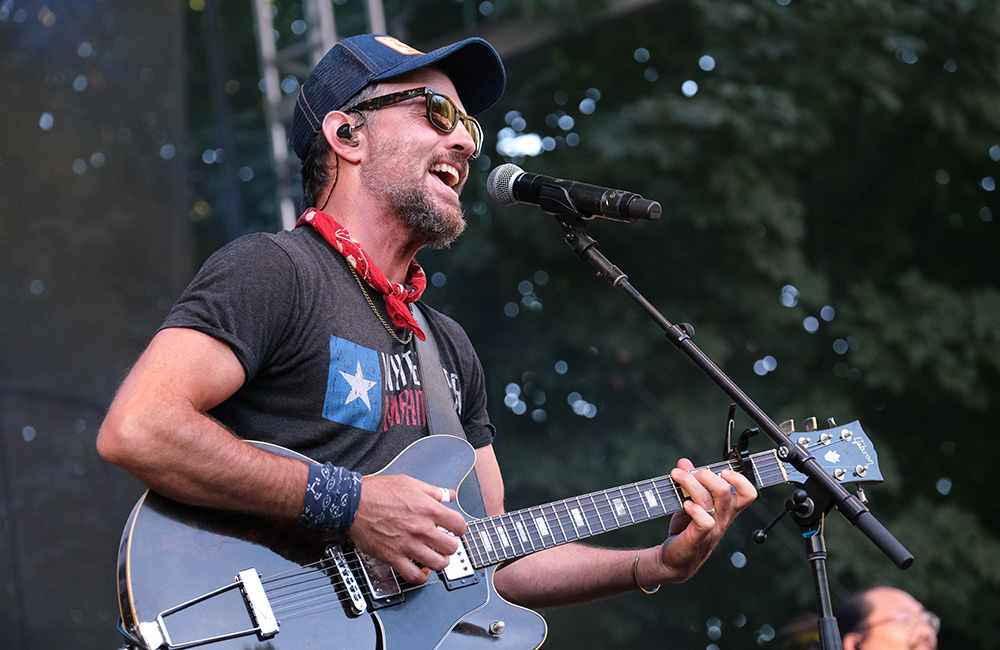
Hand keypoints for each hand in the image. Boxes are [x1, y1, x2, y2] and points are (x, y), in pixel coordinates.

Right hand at [347, 474, 466, 583]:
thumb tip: (448, 495)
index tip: (455, 530)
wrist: (352, 503)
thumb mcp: (409, 483)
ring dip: (440, 561)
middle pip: (451, 547)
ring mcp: (407, 545)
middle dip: (450, 545)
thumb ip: (433, 491)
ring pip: (438, 564)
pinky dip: (422, 576)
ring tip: (435, 556)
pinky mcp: (393, 557)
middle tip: (445, 543)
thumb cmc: (377, 492)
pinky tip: (421, 569)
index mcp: (427, 509)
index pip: (459, 525)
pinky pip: (415, 576)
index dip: (459, 528)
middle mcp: (421, 528)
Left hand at [655, 459, 756, 582]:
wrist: (672, 560)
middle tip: (690, 473)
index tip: (722, 470)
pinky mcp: (698, 537)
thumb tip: (684, 462)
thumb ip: (689, 482)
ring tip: (677, 476)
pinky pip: (704, 520)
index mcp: (726, 509)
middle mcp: (722, 518)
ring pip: (710, 500)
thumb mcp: (687, 501)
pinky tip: (684, 505)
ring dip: (691, 483)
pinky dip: (694, 509)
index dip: (740, 478)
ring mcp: (712, 528)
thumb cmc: (684, 530)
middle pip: (726, 491)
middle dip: (706, 475)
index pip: (747, 493)